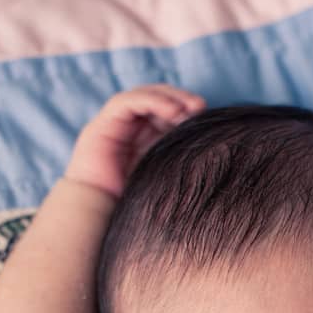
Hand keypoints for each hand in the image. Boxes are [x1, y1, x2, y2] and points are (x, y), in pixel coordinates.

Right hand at [65, 84, 205, 197]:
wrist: (100, 216)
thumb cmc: (134, 204)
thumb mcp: (165, 175)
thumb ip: (179, 158)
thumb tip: (211, 147)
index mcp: (143, 141)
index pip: (164, 113)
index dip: (185, 109)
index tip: (206, 116)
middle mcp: (127, 130)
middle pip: (155, 100)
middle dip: (179, 99)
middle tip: (200, 106)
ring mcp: (113, 126)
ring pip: (142, 96)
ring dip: (168, 98)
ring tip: (190, 107)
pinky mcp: (101, 126)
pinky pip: (127, 103)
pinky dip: (151, 101)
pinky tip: (172, 110)